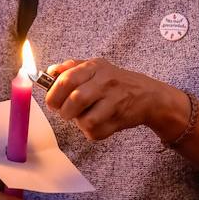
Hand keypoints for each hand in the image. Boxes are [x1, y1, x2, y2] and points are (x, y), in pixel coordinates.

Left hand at [43, 58, 172, 141]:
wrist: (148, 95)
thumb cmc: (116, 82)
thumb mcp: (96, 67)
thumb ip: (71, 67)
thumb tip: (50, 71)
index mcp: (95, 67)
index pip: (66, 79)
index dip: (53, 94)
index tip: (53, 101)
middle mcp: (105, 82)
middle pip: (75, 100)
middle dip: (64, 110)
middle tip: (65, 112)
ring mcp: (114, 101)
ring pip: (86, 119)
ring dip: (78, 122)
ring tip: (81, 118)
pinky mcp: (119, 119)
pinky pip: (96, 131)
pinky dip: (91, 131)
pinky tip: (95, 124)